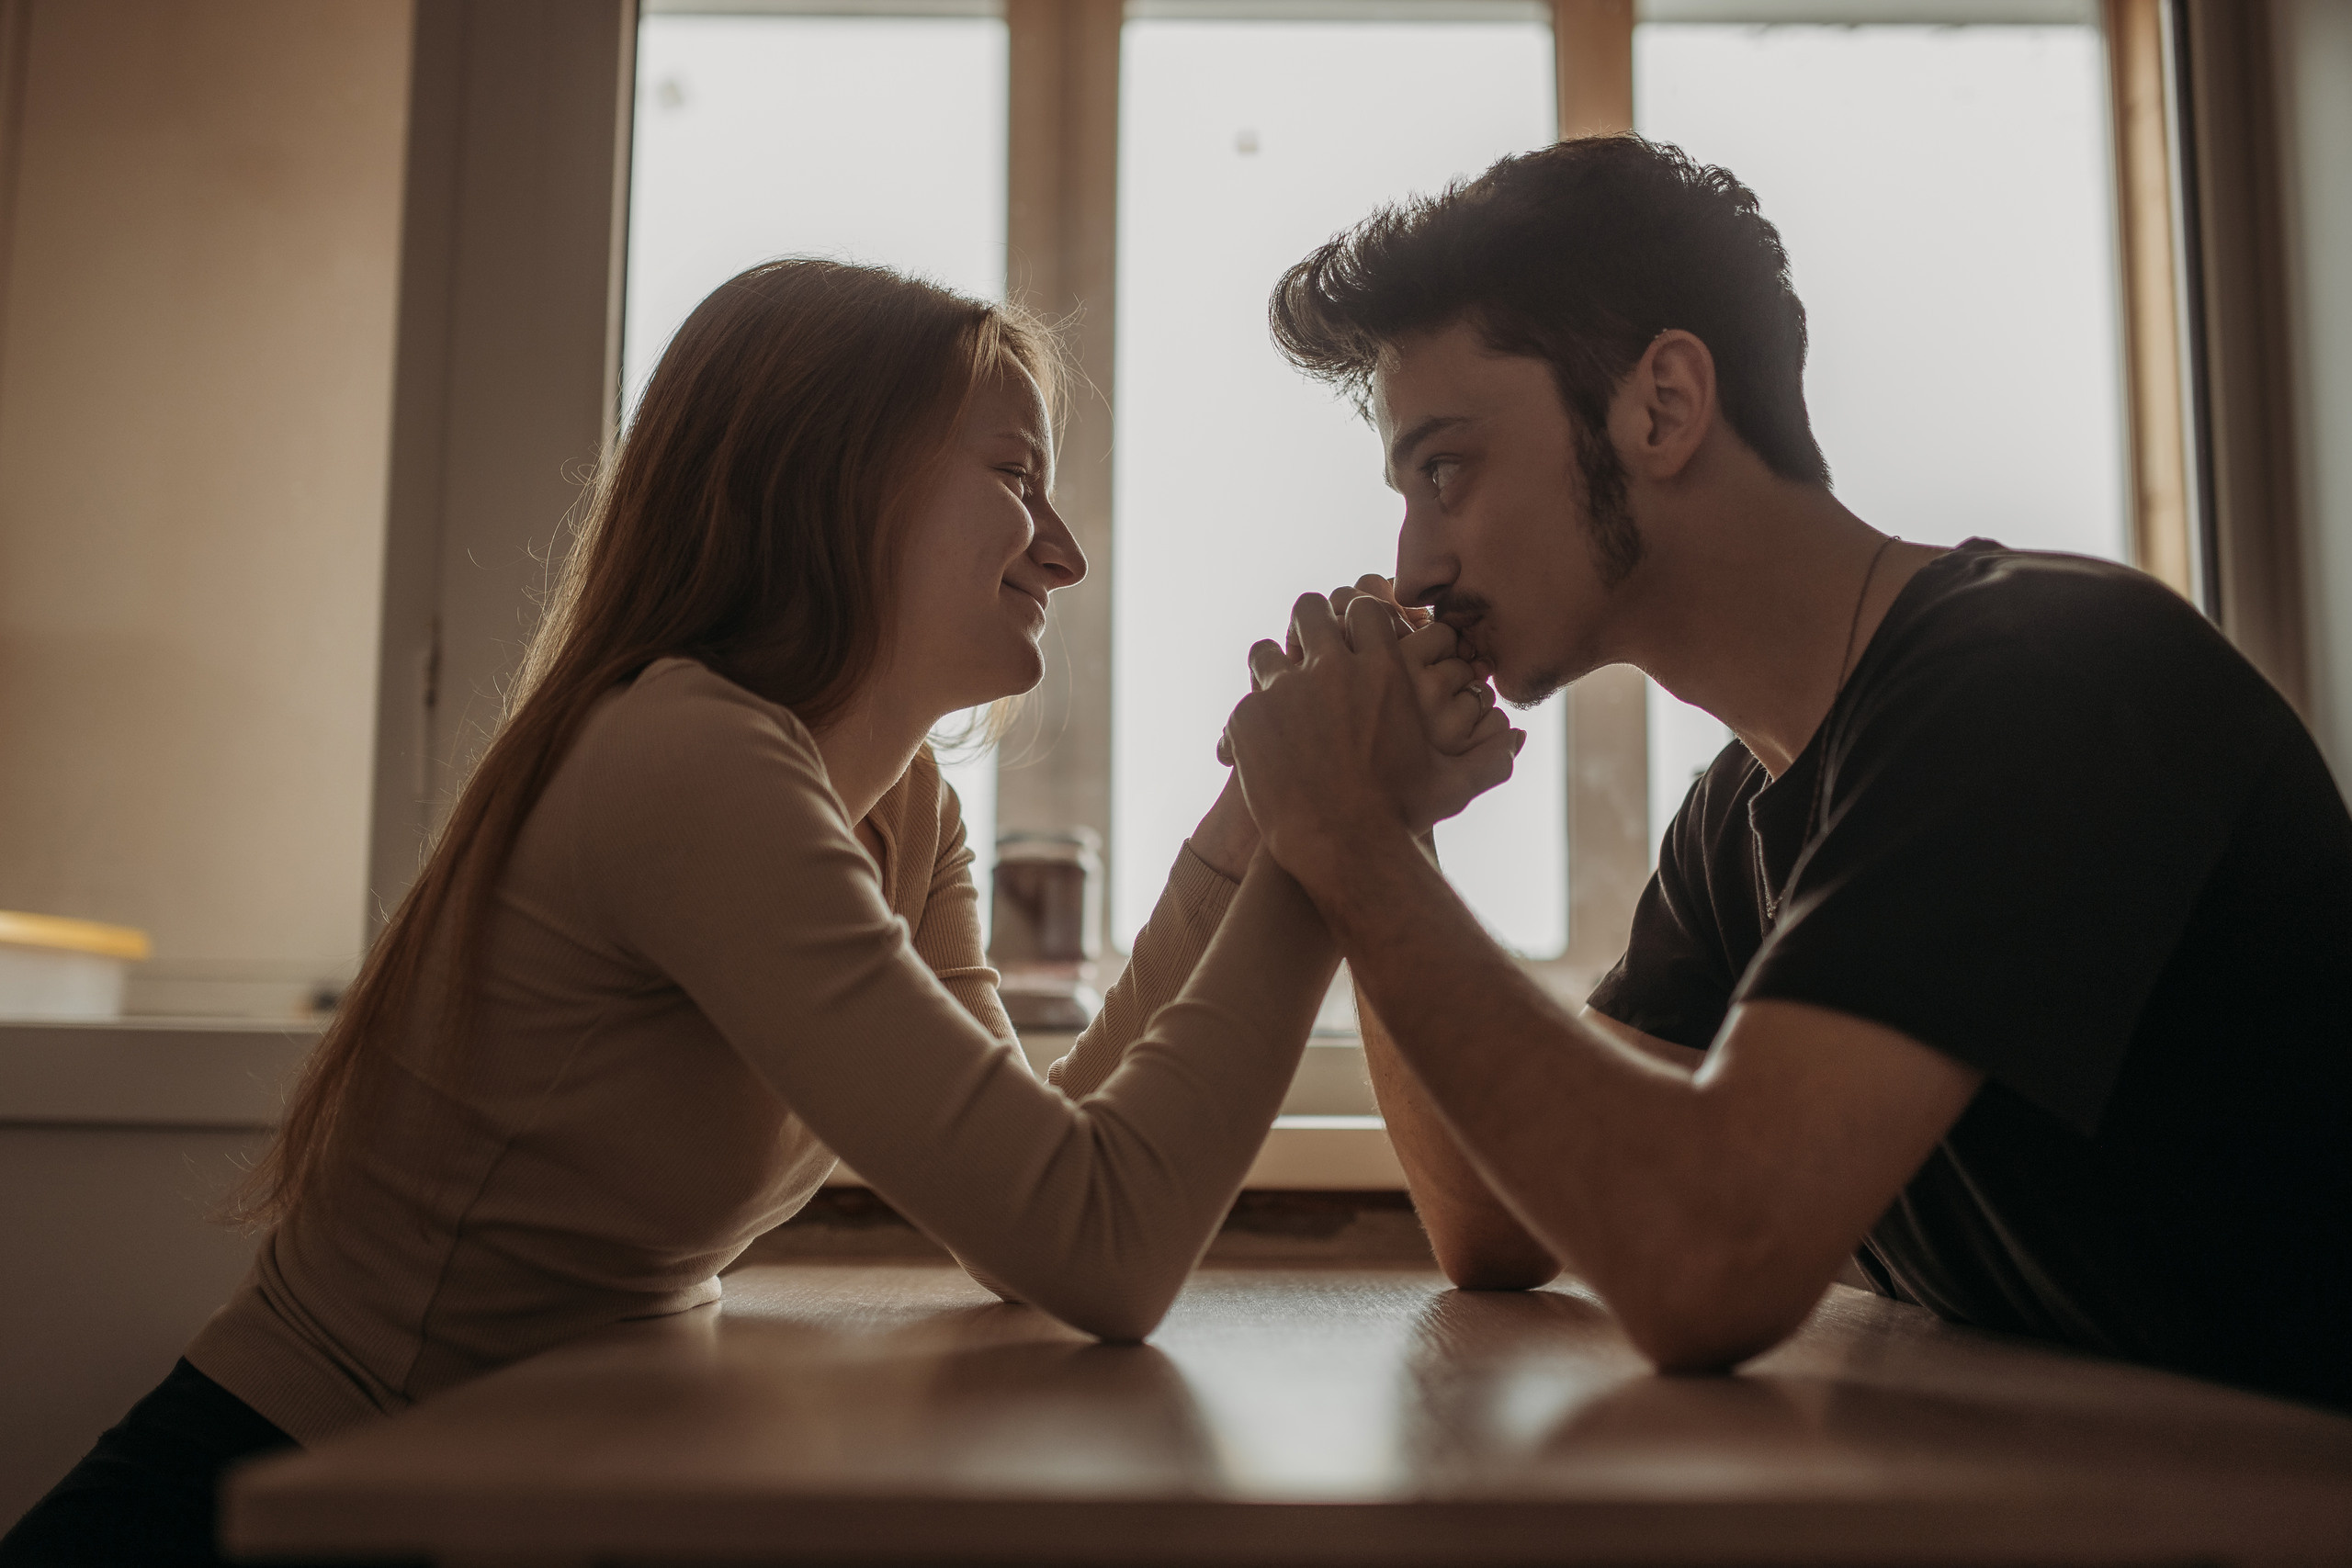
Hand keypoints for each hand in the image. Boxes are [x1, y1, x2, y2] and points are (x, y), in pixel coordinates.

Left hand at [1223, 592, 1520, 886]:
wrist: (1343, 848)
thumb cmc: (1403, 816)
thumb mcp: (1453, 785)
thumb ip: (1489, 756)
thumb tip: (1518, 737)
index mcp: (1382, 669)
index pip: (1362, 606)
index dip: (1355, 617)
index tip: (1351, 635)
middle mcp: (1332, 668)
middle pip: (1310, 610)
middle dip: (1309, 625)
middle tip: (1310, 652)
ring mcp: (1285, 690)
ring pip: (1268, 649)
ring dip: (1274, 666)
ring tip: (1281, 693)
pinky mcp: (1249, 717)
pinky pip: (1245, 698)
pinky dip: (1253, 717)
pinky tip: (1262, 741)